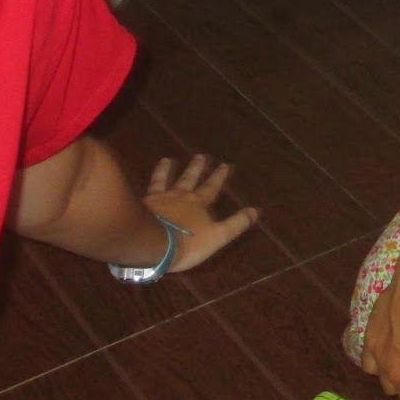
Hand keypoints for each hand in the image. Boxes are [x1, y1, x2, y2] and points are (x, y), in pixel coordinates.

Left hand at [142, 154, 258, 271]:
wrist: (154, 243)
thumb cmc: (188, 243)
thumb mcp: (218, 236)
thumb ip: (235, 224)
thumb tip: (255, 211)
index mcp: (199, 203)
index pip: (212, 187)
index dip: (219, 176)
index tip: (225, 164)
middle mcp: (180, 196)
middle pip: (190, 179)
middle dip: (197, 168)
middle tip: (201, 155)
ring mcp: (160, 199)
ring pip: (166, 180)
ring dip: (168, 170)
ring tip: (168, 159)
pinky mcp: (144, 204)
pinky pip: (148, 188)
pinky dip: (150, 180)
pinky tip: (148, 177)